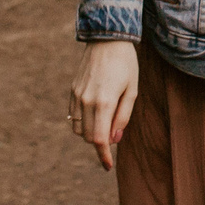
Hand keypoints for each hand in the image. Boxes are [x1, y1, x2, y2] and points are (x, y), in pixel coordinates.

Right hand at [69, 39, 140, 170]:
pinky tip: (95, 114)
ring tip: (105, 122)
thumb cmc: (126, 64)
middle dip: (100, 142)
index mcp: (104, 102)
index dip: (103, 155)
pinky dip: (82, 122)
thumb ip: (123, 117)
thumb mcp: (132, 91)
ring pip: (78, 128)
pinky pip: (73, 115)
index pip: (99, 139)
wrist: (107, 38)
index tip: (108, 166)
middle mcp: (86, 101)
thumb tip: (114, 139)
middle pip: (88, 136)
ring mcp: (77, 95)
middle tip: (114, 133)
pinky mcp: (73, 90)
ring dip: (90, 133)